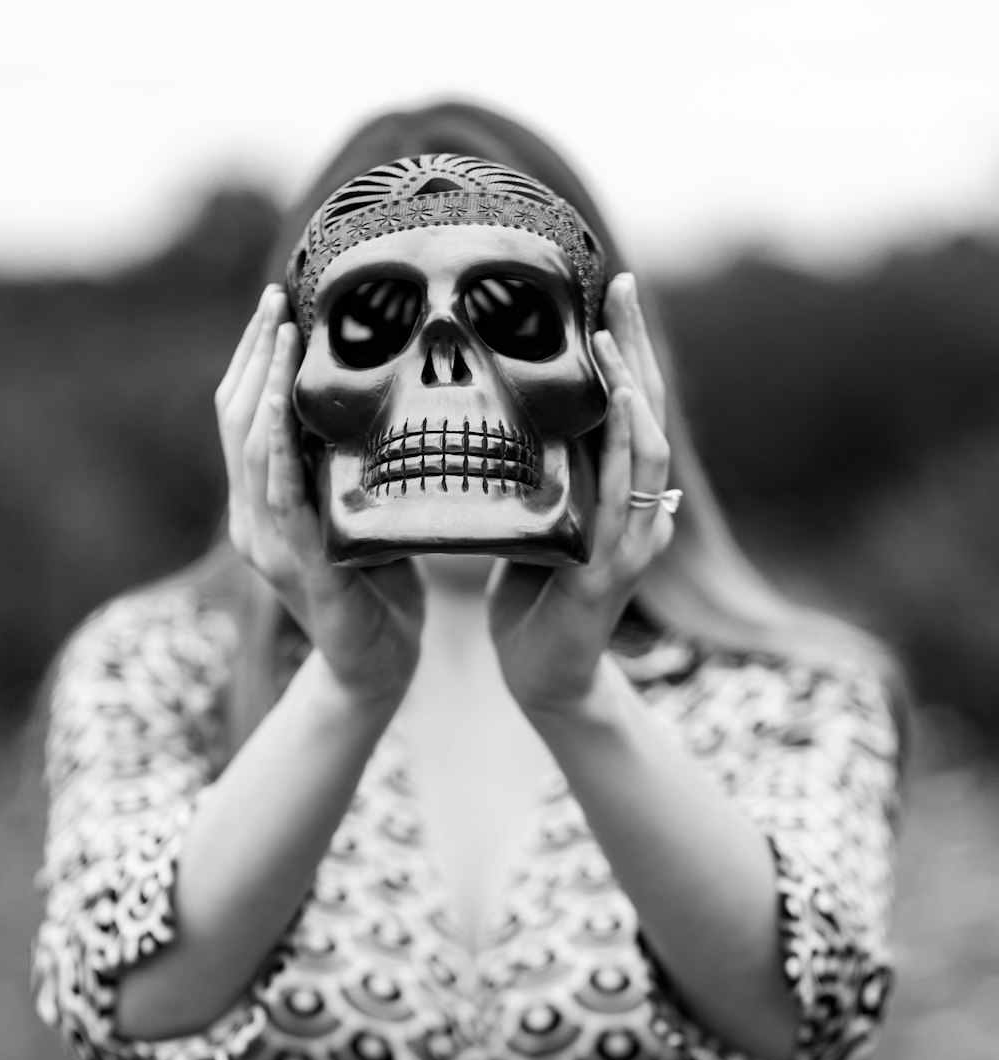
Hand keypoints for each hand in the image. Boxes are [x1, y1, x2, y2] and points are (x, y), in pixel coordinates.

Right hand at [215, 285, 424, 705]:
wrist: (377, 669)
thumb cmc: (379, 590)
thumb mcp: (360, 512)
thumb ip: (350, 465)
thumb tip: (375, 395)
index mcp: (261, 504)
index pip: (242, 415)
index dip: (252, 357)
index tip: (275, 303)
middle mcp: (252, 520)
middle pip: (235, 419)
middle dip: (254, 353)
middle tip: (277, 297)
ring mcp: (268, 545)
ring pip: (251, 449)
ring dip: (263, 384)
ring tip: (280, 332)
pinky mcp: (299, 568)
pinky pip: (282, 499)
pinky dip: (278, 451)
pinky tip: (281, 409)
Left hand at [488, 271, 673, 712]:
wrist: (541, 680)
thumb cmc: (531, 604)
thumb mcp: (530, 523)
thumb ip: (537, 476)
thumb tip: (511, 416)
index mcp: (615, 493)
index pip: (626, 407)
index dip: (623, 349)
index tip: (607, 290)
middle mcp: (635, 509)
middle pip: (646, 411)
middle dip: (636, 345)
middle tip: (622, 282)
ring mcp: (630, 539)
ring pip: (647, 447)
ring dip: (633, 387)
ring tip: (614, 333)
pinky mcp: (610, 571)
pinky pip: (625, 498)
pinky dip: (625, 446)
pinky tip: (620, 405)